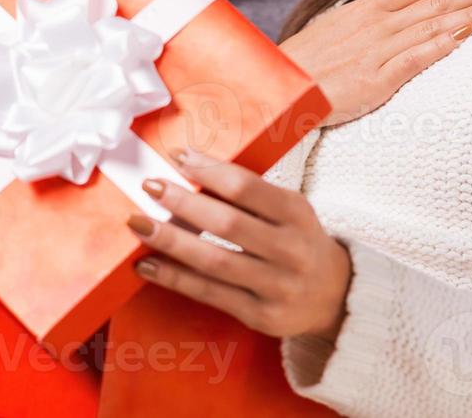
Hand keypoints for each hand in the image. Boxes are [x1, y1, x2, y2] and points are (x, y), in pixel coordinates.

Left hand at [128, 148, 351, 342]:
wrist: (333, 295)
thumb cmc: (298, 240)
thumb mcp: (289, 209)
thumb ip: (249, 195)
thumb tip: (188, 168)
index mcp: (296, 213)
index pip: (247, 187)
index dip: (209, 170)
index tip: (176, 155)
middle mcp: (290, 250)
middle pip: (228, 224)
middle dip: (184, 203)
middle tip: (150, 186)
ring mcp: (276, 287)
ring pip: (215, 262)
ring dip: (171, 242)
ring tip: (138, 224)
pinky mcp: (260, 315)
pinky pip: (210, 294)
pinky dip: (175, 278)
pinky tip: (147, 265)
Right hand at [280, 0, 471, 124]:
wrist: (281, 87)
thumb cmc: (312, 58)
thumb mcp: (345, 20)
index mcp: (373, 7)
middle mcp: (379, 23)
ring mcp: (379, 49)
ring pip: (434, 23)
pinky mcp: (376, 78)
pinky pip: (416, 57)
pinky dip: (443, 43)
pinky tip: (467, 34)